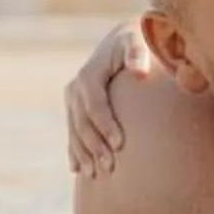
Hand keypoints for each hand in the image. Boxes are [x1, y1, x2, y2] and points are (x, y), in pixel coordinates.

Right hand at [66, 22, 157, 177]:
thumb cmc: (135, 43)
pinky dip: (74, 151)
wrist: (122, 39)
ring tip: (95, 174)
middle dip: (94, 146)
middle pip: (82, 123)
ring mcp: (72, 99)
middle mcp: (76, 88)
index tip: (120, 145)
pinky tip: (77, 169)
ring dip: (83, 154)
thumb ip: (138, 55)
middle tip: (109, 167)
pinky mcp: (74, 108)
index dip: (106, 126)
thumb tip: (140, 72)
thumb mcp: (137, 42)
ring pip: (74, 131)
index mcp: (89, 75)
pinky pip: (72, 132)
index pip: (95, 106)